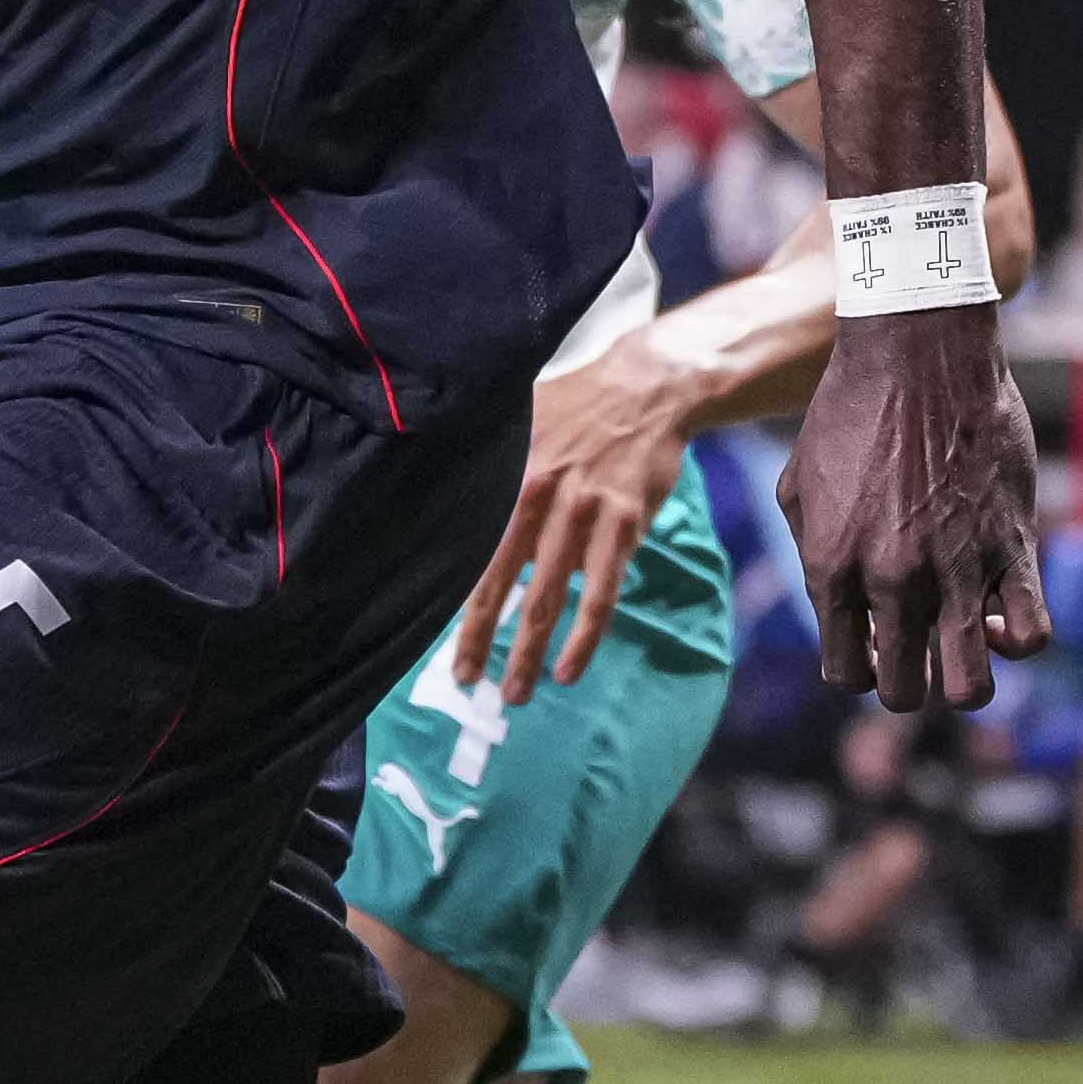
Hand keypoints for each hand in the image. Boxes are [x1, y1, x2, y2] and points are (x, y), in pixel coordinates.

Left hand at [457, 343, 706, 701]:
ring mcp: (583, 514)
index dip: (451, 601)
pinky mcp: (623, 526)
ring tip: (514, 694)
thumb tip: (435, 495)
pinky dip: (584, 639)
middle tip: (466, 682)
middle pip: (499, 583)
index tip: (436, 637)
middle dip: (479, 640)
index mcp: (505, 477)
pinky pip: (601, 596)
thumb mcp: (517, 421)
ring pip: (548, 599)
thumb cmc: (575, 406)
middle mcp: (537, 497)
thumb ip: (484, 463)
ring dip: (528, 653)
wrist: (647, 389)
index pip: (469, 552)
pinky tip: (568, 671)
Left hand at [781, 302, 1045, 710]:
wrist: (918, 352)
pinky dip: (1019, 640)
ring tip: (964, 640)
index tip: (876, 639)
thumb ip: (813, 555)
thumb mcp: (799, 486)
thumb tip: (836, 607)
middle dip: (910, 679)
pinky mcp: (1012, 547)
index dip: (862, 665)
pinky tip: (1005, 614)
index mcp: (832, 571)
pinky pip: (1033, 635)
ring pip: (970, 686)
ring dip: (966, 678)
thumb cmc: (850, 411)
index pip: (847, 674)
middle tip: (920, 642)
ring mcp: (956, 570)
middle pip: (903, 691)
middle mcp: (892, 582)